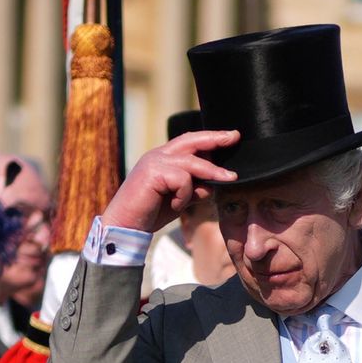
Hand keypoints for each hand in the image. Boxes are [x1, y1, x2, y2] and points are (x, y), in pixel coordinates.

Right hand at [102, 130, 240, 233]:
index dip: (210, 138)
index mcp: (164, 158)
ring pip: (192, 163)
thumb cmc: (151, 213)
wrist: (126, 225)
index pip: (190, 142)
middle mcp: (158, 155)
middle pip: (191, 140)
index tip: (231, 137)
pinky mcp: (153, 172)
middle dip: (215, 138)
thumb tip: (213, 184)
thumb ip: (194, 190)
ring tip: (230, 180)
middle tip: (235, 137)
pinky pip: (183, 180)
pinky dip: (184, 196)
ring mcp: (154, 161)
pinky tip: (174, 206)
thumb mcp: (179, 200)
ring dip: (212, 174)